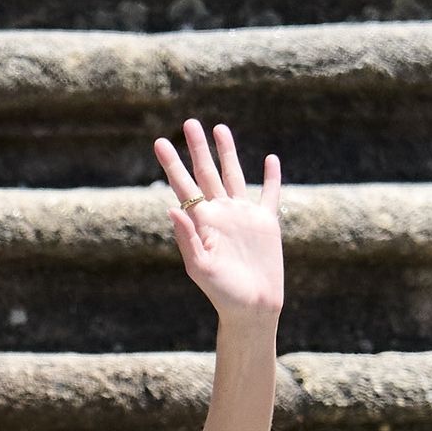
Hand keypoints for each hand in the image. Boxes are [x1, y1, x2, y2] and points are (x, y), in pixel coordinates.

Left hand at [154, 120, 283, 323]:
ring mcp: (243, 216)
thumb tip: (172, 208)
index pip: (183, 186)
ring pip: (234, 175)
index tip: (160, 142)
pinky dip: (271, 177)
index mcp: (201, 222)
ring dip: (227, 152)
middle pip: (206, 173)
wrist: (252, 307)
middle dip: (197, 149)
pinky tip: (270, 160)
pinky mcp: (267, 223)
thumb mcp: (200, 267)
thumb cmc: (221, 293)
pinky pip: (270, 194)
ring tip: (219, 128)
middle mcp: (220, 214)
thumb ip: (186, 238)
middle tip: (188, 123)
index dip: (172, 164)